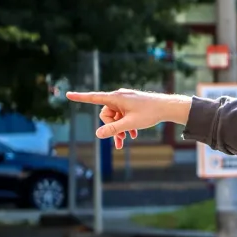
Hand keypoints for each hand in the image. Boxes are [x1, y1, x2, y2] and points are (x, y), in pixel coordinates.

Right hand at [66, 88, 192, 148]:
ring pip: (116, 116)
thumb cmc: (150, 113)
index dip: (80, 98)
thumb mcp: (130, 124)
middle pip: (106, 114)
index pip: (94, 97)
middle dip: (111, 127)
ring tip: (127, 140)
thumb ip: (114, 129)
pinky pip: (123, 115)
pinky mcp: (132, 104)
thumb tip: (98, 134)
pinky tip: (133, 135)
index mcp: (116, 98)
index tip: (68, 95)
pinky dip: (126, 124)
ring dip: (120, 128)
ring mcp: (126, 100)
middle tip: (120, 141)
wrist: (168, 107)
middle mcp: (119, 96)